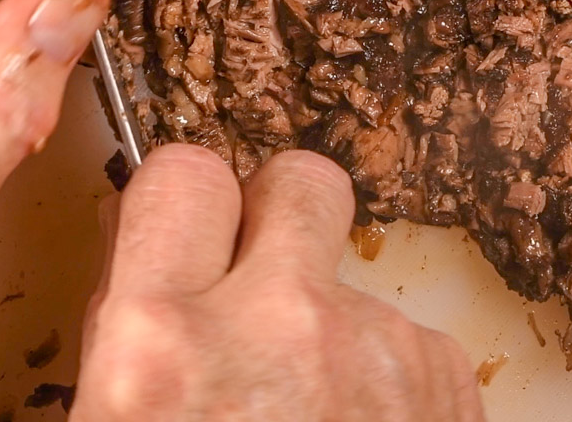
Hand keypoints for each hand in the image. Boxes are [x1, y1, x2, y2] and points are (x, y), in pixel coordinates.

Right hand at [75, 146, 484, 421]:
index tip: (187, 227)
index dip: (184, 201)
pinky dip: (383, 377)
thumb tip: (134, 244)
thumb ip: (126, 327)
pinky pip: (404, 335)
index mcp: (160, 346)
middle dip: (276, 212)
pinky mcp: (446, 379)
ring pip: (349, 273)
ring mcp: (374, 348)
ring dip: (328, 319)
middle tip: (258, 278)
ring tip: (309, 409)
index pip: (178, 174)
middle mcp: (276, 324)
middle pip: (296, 175)